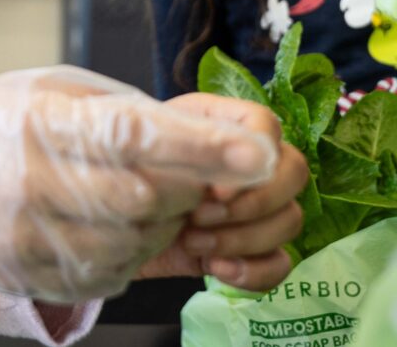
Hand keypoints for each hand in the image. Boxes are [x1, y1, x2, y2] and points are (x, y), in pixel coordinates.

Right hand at [0, 67, 276, 301]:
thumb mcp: (50, 91)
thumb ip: (127, 113)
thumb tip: (216, 138)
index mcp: (43, 120)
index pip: (136, 135)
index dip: (202, 146)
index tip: (258, 154)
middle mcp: (34, 183)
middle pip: (153, 197)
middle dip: (184, 186)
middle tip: (171, 168)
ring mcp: (30, 239)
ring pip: (140, 242)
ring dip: (159, 222)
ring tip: (124, 192)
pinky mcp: (33, 277)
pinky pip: (114, 273)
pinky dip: (129, 251)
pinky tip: (101, 223)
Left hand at [137, 93, 307, 291]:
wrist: (102, 225)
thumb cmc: (118, 177)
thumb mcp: (139, 156)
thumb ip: (185, 154)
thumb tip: (232, 169)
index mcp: (218, 123)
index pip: (266, 126)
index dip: (254, 160)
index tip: (215, 192)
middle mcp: (245, 162)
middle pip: (294, 172)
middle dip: (253, 204)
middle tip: (199, 218)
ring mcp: (253, 208)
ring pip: (291, 219)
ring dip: (244, 238)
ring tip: (193, 242)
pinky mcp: (248, 249)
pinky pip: (280, 263)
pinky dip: (254, 272)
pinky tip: (216, 267)